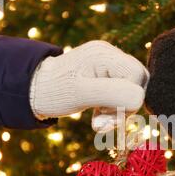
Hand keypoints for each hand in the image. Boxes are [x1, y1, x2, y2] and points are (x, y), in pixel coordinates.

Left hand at [30, 40, 148, 131]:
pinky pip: (122, 91)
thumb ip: (113, 94)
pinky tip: (98, 115)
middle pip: (138, 82)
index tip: (105, 113)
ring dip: (118, 110)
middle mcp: (109, 54)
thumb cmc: (54, 92)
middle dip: (125, 106)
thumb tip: (140, 98)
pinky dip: (113, 108)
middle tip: (102, 119)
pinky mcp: (105, 74)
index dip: (128, 99)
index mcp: (105, 55)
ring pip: (132, 89)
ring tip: (97, 120)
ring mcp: (108, 64)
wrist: (34, 91)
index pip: (138, 76)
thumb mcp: (82, 94)